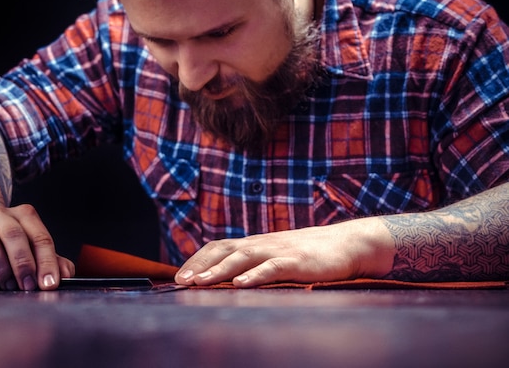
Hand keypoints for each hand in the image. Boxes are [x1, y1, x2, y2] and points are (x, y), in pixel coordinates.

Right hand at [0, 204, 74, 290]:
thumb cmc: (10, 246)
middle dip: (25, 264)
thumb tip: (66, 274)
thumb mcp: (34, 250)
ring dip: (3, 269)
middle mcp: (2, 216)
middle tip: (30, 286)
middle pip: (16, 236)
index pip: (40, 237)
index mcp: (25, 215)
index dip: (47, 262)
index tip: (50, 283)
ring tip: (12, 286)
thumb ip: (53, 261)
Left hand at [174, 218, 394, 286]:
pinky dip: (255, 275)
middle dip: (200, 265)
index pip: (219, 246)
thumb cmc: (309, 254)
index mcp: (255, 243)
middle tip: (181, 281)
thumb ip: (255, 263)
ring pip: (243, 257)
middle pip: (224, 250)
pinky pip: (272, 267)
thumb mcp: (276, 255)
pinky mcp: (297, 261)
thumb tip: (229, 278)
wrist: (347, 245)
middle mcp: (262, 244)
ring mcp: (279, 251)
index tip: (179, 275)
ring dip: (220, 270)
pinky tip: (241, 284)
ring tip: (202, 282)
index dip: (197, 259)